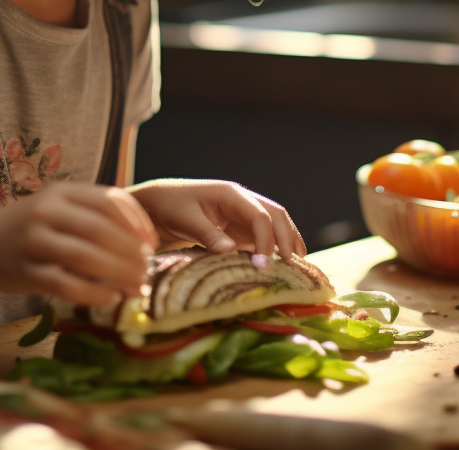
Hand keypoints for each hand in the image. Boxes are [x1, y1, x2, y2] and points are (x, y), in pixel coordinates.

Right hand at [0, 182, 157, 305]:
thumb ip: (93, 214)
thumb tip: (143, 239)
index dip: (137, 222)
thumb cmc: (30, 227)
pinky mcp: (26, 272)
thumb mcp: (58, 207)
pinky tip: (111, 298)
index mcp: (61, 191)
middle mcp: (46, 211)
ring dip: (118, 273)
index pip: (109, 200)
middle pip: (100, 230)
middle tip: (148, 268)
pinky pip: (66, 284)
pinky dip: (94, 293)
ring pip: (85, 257)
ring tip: (138, 285)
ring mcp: (34, 241)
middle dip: (131, 252)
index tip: (152, 242)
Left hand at [129, 179, 305, 259]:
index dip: (266, 239)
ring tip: (298, 264)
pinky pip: (263, 235)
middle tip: (292, 264)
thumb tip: (230, 251)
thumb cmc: (171, 206)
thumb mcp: (185, 220)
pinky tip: (281, 263)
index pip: (259, 215)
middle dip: (287, 237)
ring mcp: (242, 213)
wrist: (160, 202)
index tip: (263, 264)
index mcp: (231, 194)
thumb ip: (208, 234)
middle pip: (275, 214)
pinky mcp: (239, 226)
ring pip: (274, 223)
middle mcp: (242, 201)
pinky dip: (274, 247)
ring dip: (287, 240)